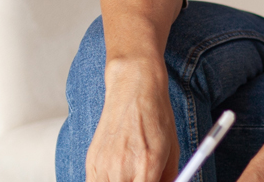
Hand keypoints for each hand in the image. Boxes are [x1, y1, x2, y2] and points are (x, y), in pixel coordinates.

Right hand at [86, 61, 180, 181]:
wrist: (133, 91)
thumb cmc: (156, 118)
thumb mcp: (172, 152)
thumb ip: (168, 179)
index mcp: (147, 167)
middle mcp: (122, 170)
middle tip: (144, 178)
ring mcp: (103, 167)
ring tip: (131, 176)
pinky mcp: (91, 163)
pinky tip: (118, 176)